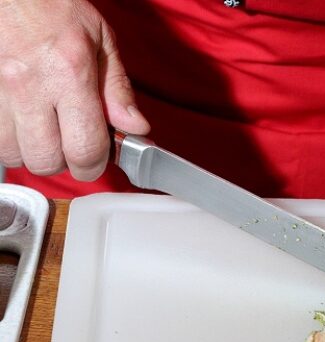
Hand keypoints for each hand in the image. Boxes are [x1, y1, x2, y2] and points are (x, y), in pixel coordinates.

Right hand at [0, 0, 148, 180]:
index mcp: (70, 74)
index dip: (94, 165)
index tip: (96, 159)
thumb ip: (117, 89)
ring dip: (31, 151)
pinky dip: (8, 139)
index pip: (85, 149)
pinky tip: (21, 123)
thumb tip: (135, 127)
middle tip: (70, 144)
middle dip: (63, 162)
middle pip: (46, 160)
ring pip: (12, 154)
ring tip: (43, 130)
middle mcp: (30, 85)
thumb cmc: (53, 7)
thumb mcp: (100, 40)